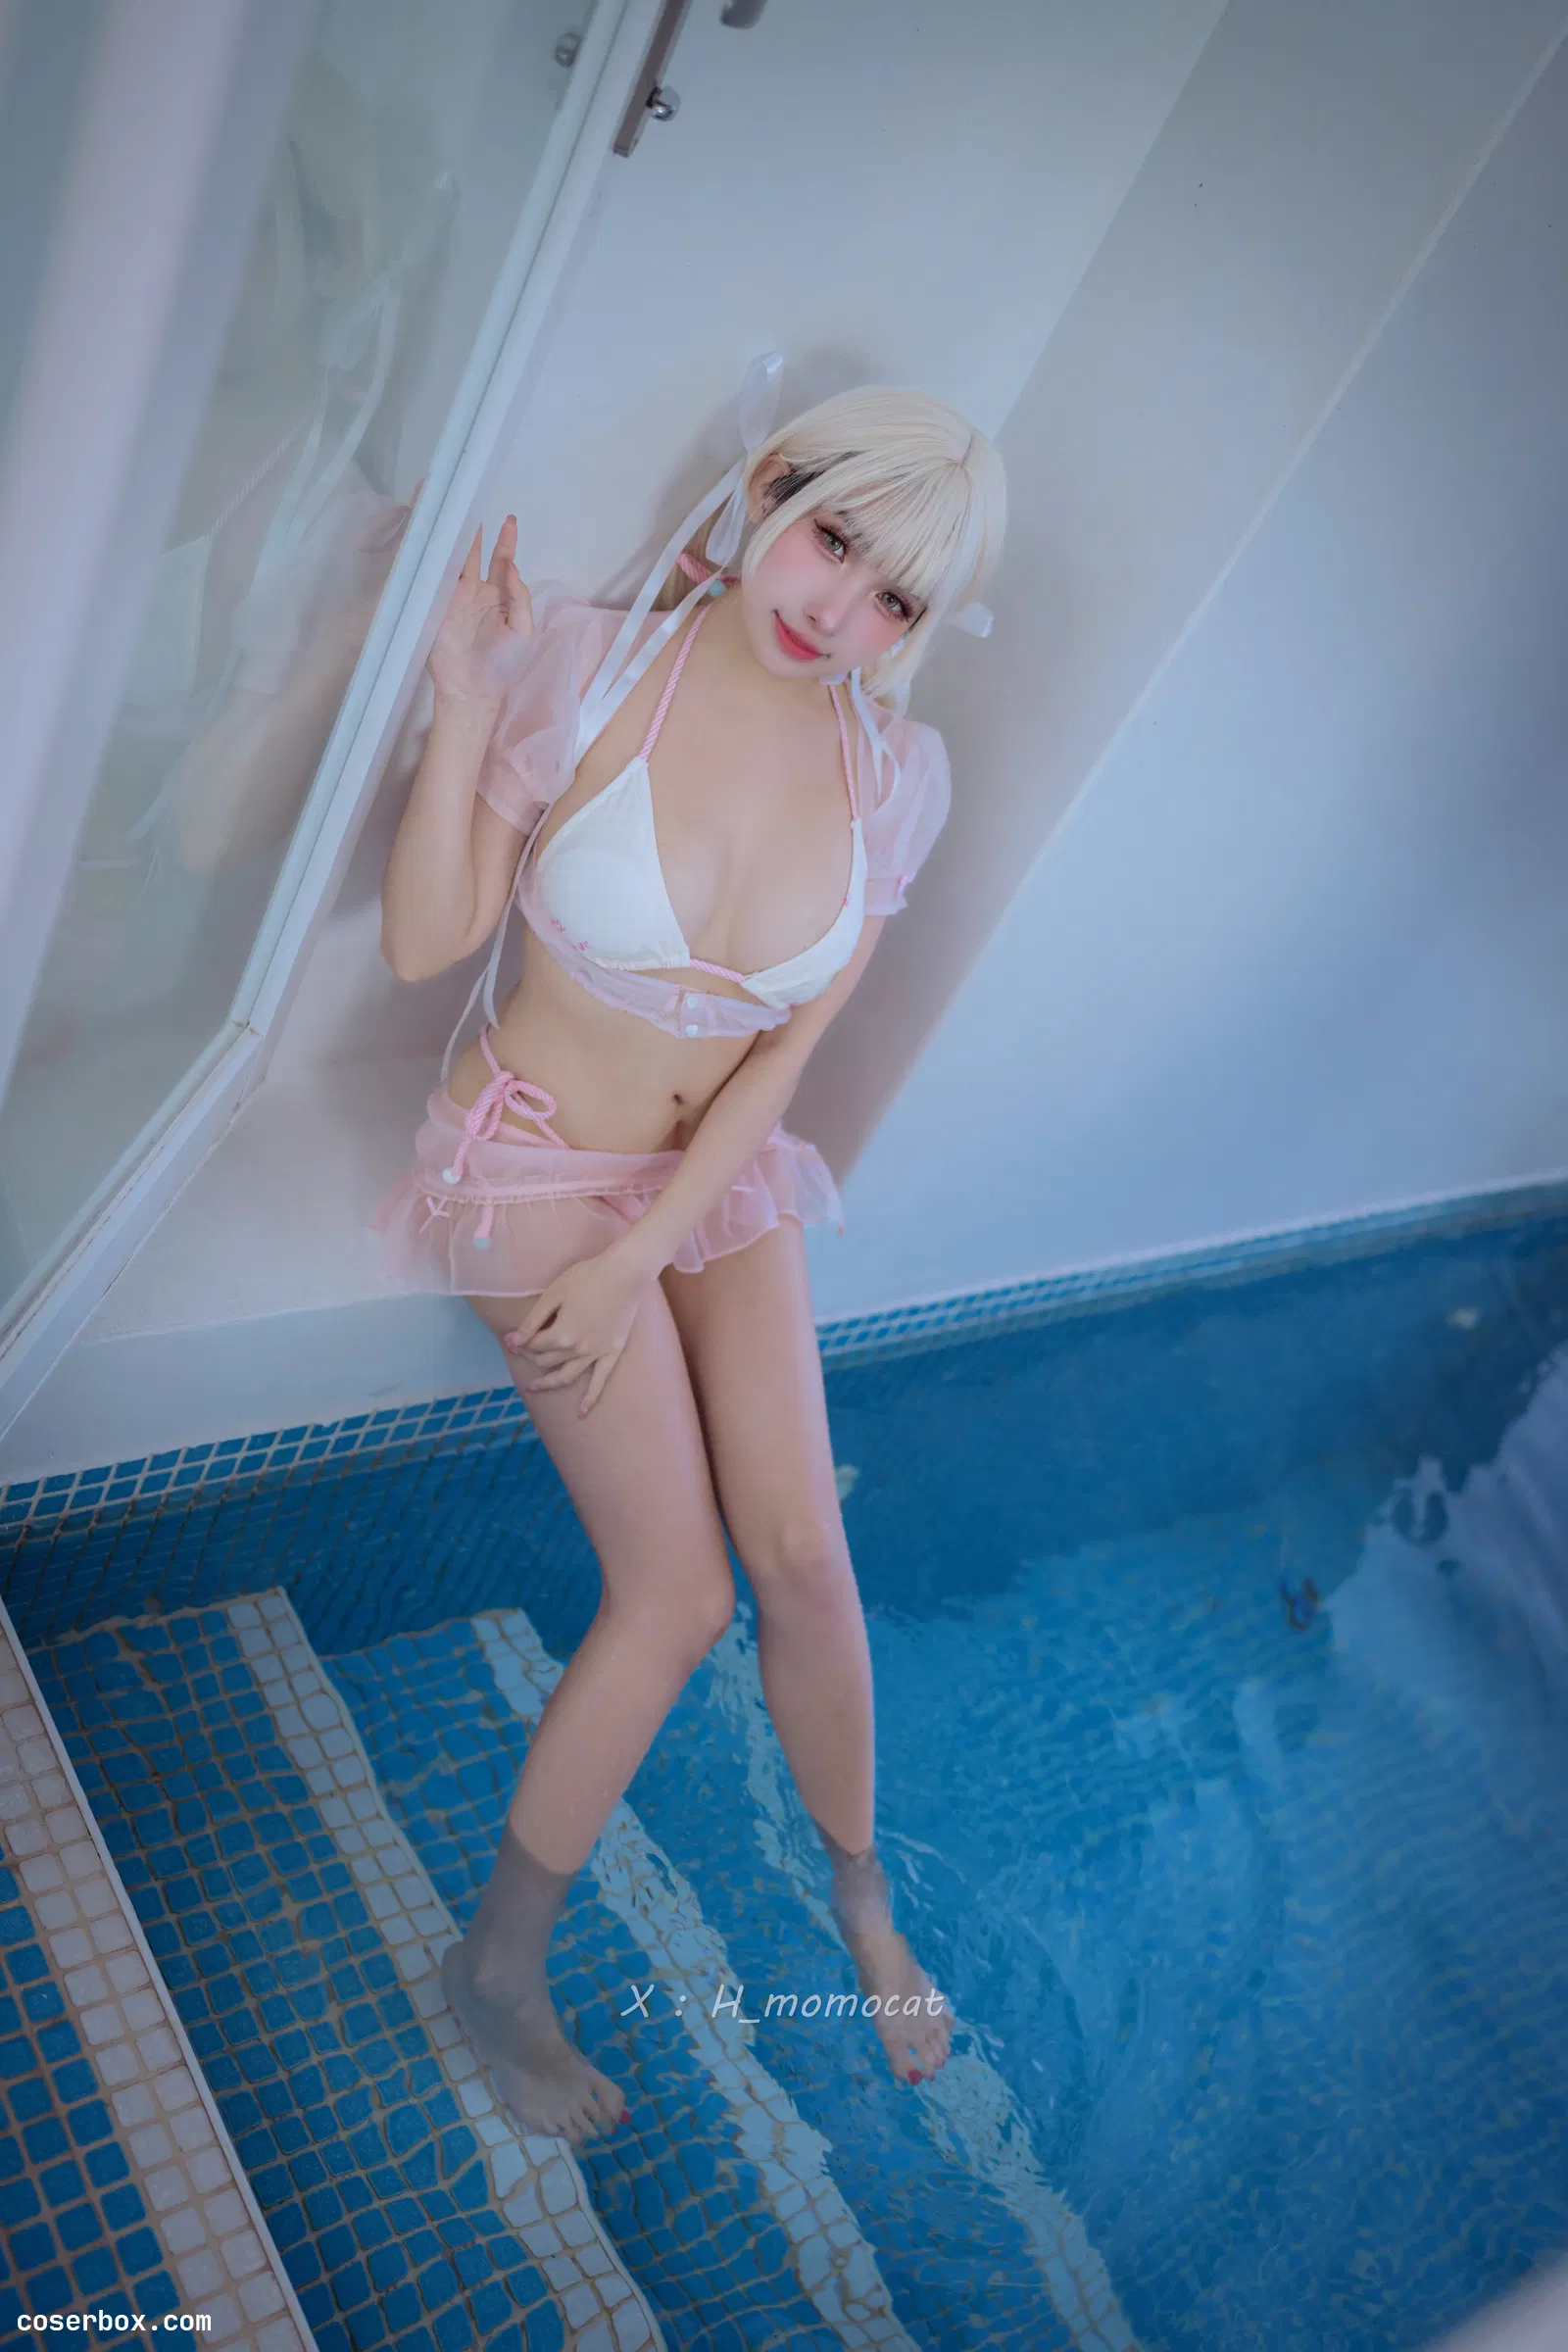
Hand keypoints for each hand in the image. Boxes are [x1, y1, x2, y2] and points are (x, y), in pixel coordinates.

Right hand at [427, 514, 533, 708]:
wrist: (474, 691)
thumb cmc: (504, 665)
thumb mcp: (523, 631)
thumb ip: (519, 597)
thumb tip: (512, 564)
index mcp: (499, 596)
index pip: (501, 561)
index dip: (506, 541)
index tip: (509, 520)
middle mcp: (475, 592)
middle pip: (473, 553)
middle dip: (472, 529)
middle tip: (469, 500)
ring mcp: (453, 597)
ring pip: (452, 560)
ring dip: (450, 538)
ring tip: (448, 511)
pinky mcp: (436, 606)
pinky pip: (434, 577)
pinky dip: (431, 558)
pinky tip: (430, 539)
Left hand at [504, 1248, 648, 1416]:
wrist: (624, 1273)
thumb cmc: (586, 1277)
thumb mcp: (553, 1294)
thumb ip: (534, 1321)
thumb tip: (514, 1340)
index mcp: (561, 1334)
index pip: (534, 1345)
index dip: (519, 1342)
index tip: (511, 1338)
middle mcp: (577, 1350)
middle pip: (547, 1360)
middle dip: (530, 1355)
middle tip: (522, 1350)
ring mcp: (596, 1354)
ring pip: (566, 1376)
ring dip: (548, 1383)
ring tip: (534, 1388)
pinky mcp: (613, 1352)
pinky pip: (600, 1381)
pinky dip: (590, 1399)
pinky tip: (581, 1413)